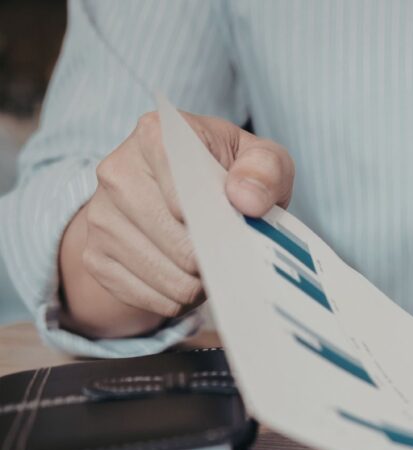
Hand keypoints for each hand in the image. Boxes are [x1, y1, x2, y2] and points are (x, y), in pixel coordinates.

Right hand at [59, 110, 294, 337]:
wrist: (181, 198)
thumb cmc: (229, 176)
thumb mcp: (262, 160)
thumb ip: (265, 170)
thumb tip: (246, 198)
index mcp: (156, 135)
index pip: (185, 187)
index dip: (215, 217)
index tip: (231, 222)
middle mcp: (117, 172)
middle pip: (180, 243)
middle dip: (216, 257)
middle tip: (233, 250)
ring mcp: (100, 217)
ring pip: (169, 278)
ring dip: (202, 283)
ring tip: (213, 262)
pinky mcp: (95, 257)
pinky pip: (152, 299)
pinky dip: (180, 299)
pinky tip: (189, 277)